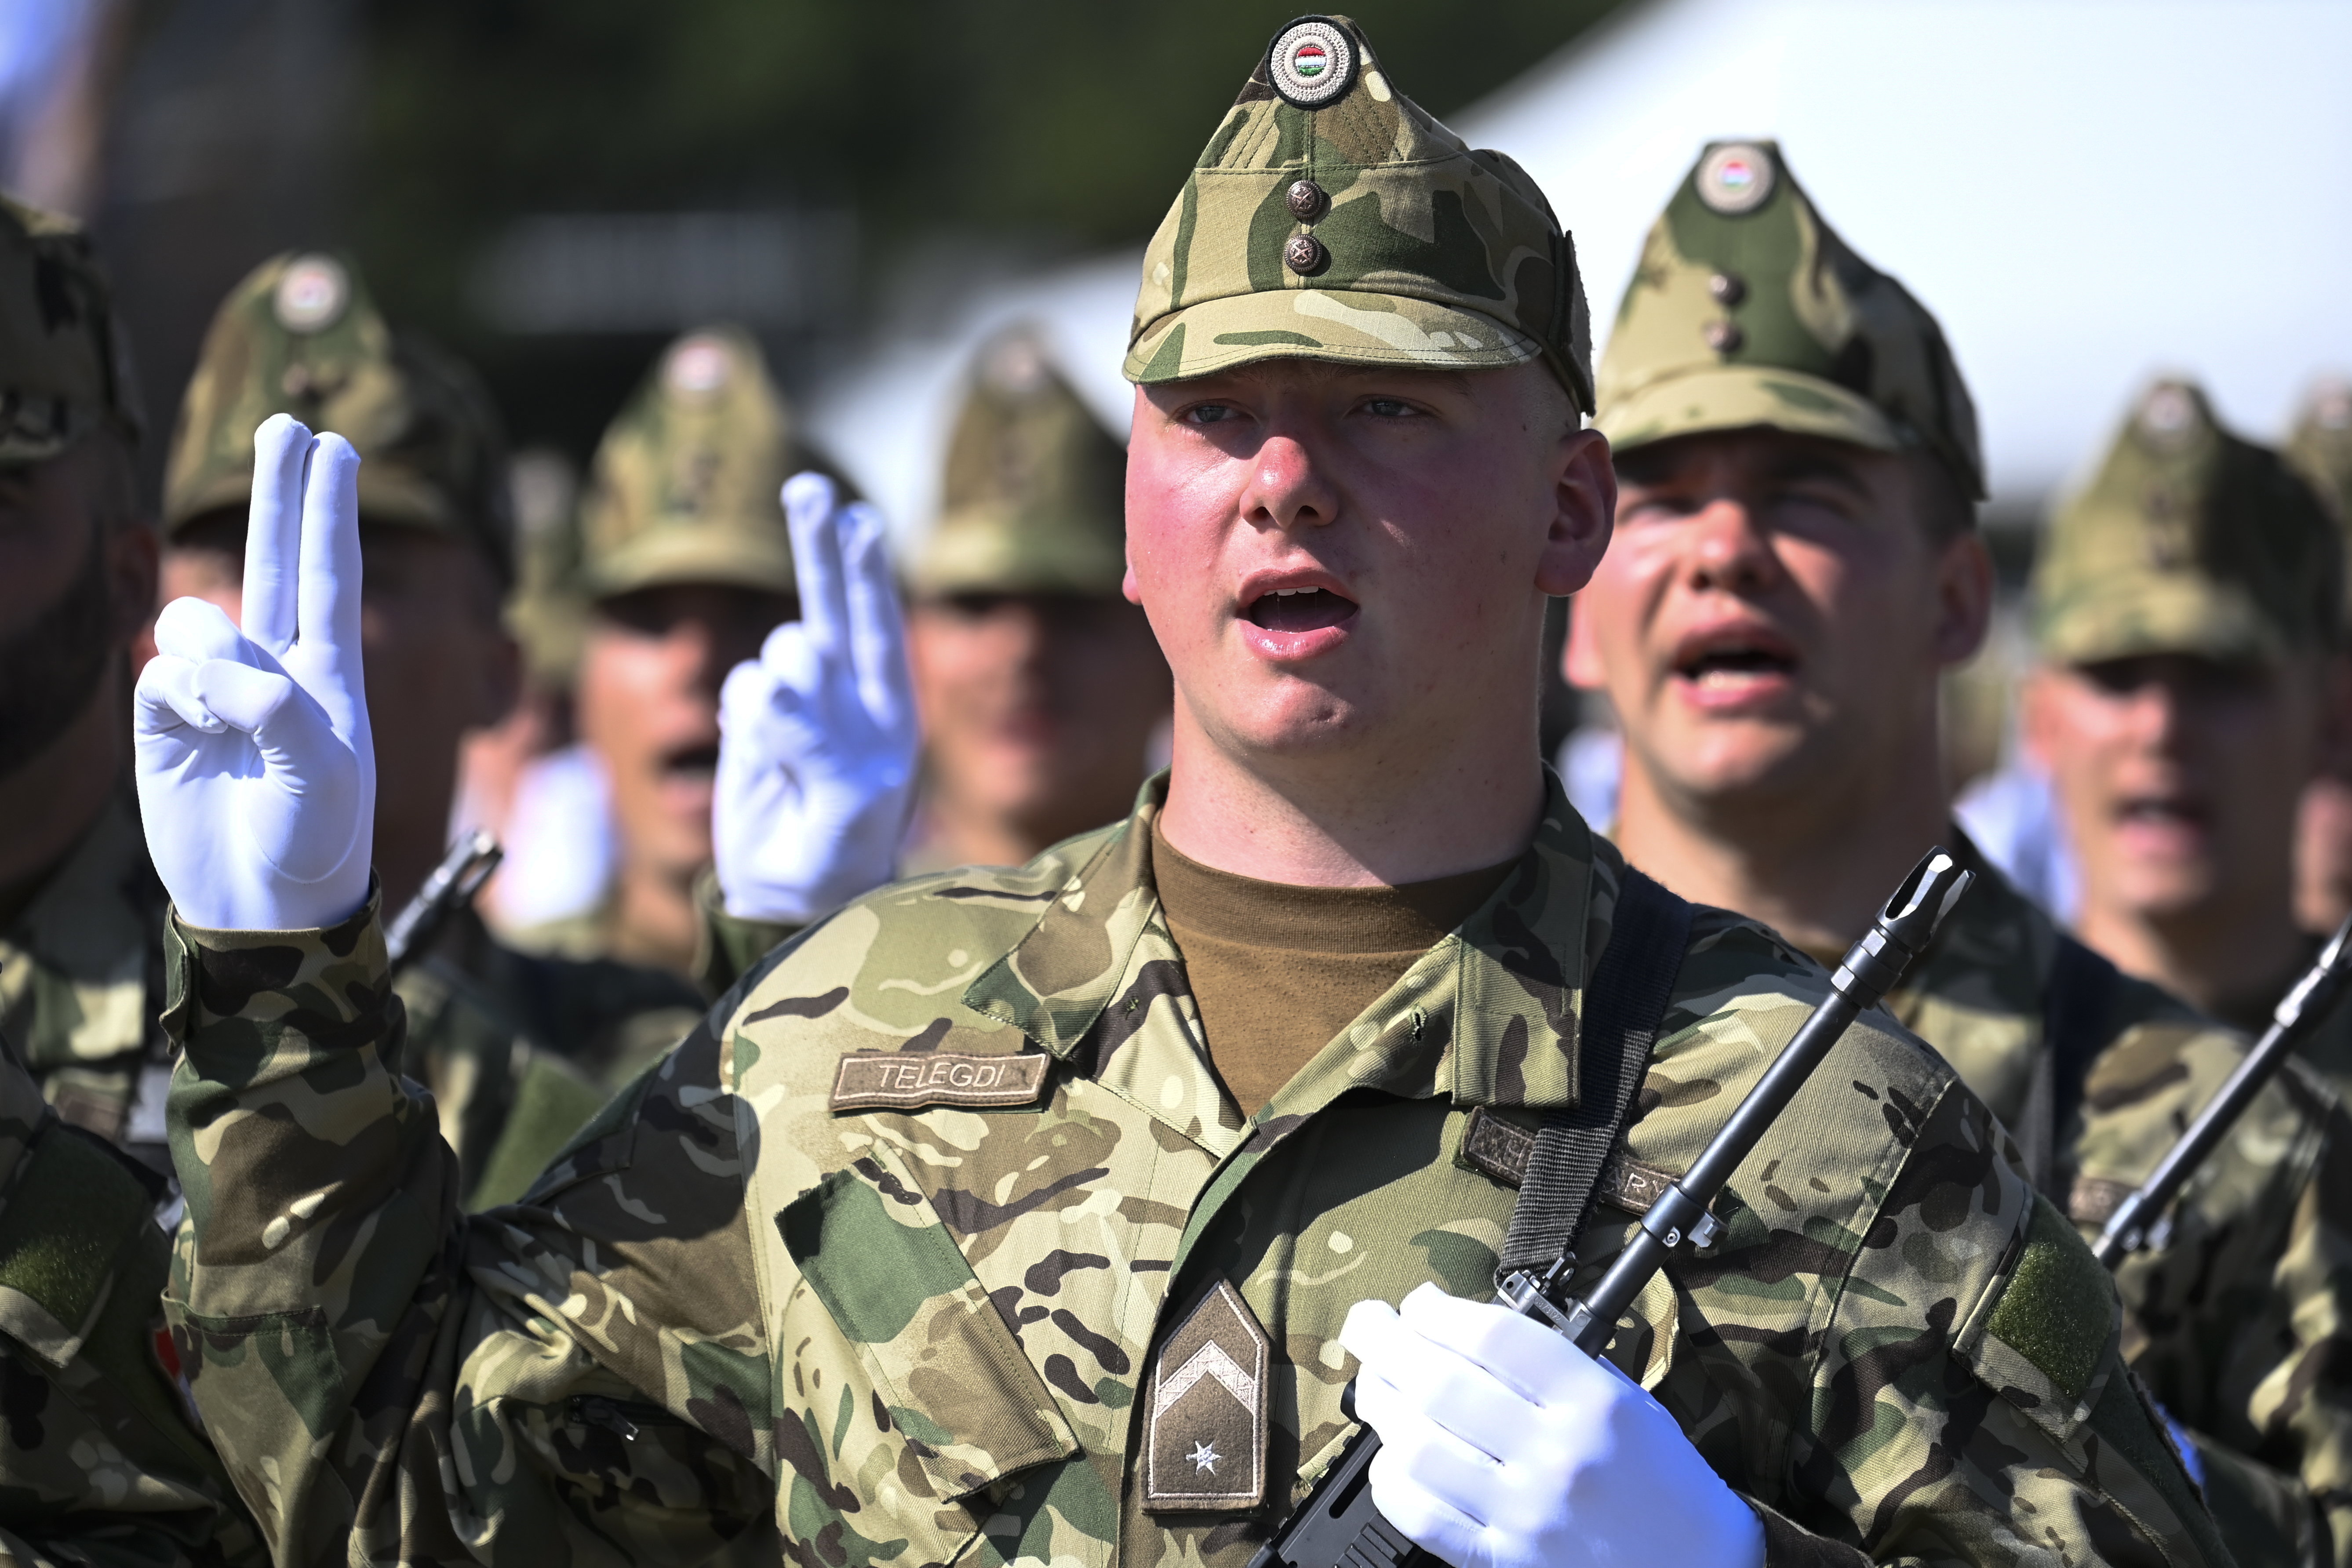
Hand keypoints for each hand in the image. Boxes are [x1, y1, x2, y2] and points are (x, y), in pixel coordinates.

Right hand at [133, 415, 374, 930]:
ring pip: (203, 615)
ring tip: (235, 718)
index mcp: (332, 672)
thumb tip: (216, 654)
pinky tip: (200, 737)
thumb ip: (272, 704)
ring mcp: (220, 688)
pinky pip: (162, 672)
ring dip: (212, 654)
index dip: (330, 509)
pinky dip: (181, 696)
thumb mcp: (317, 770)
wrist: (263, 901)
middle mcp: (277, 667)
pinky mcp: (168, 715)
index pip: (331, 571)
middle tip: (289, 421)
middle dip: (280, 491)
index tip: (340, 448)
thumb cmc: (313, 837)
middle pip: (277, 557)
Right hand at [714, 472, 917, 923]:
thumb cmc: (841, 852)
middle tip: (809, 489)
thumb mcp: (847, 803)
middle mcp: (846, 691)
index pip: (879, 625)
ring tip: (789, 758)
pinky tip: (764, 761)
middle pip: (831, 601)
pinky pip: (740, 689)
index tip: (859, 522)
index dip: (866, 574)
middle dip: (818, 546)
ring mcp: (795, 699)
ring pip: (777, 648)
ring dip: (776, 694)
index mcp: (889, 707)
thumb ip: (817, 739)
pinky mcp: (751, 716)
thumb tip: (775, 673)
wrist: (794, 895)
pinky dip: (746, 719)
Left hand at [1340, 1283, 1763, 1567]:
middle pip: (1442, 1382)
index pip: (1494, 1338)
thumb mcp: (1630, 1406)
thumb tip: (1457, 1323)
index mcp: (1596, 1405)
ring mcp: (1528, 1515)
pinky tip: (1392, 1457)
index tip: (1417, 1302)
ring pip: (1419, 1445)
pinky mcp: (1505, 1564)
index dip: (1438, 1311)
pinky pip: (1423, 1516)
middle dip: (1387, 1343)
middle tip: (1366, 1324)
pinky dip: (1392, 1480)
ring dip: (1381, 1405)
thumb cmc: (1665, 1485)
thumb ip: (1556, 1365)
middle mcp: (1559, 1456)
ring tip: (1373, 1385)